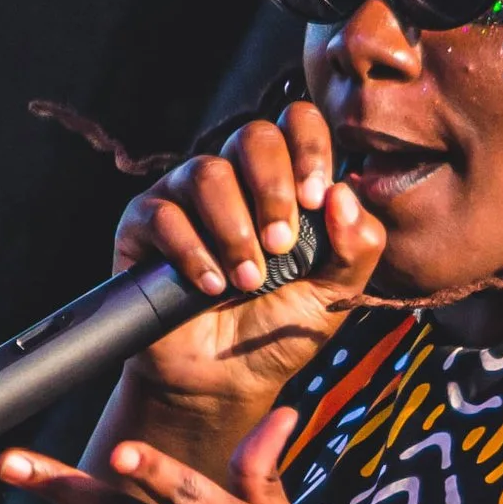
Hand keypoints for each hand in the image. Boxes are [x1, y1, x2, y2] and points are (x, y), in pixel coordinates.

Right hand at [113, 99, 385, 424]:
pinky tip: (210, 287)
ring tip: (247, 281)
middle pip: (253, 136)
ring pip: (208, 173)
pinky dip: (193, 253)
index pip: (297, 124)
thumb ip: (358, 248)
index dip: (309, 149)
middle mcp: (235, 177)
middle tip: (282, 247)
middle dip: (273, 190)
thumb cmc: (278, 328)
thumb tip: (344, 193)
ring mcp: (186, 196)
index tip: (315, 199)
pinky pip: (165, 214)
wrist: (223, 379)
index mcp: (284, 182)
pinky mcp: (144, 223)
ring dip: (235, 231)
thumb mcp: (334, 296)